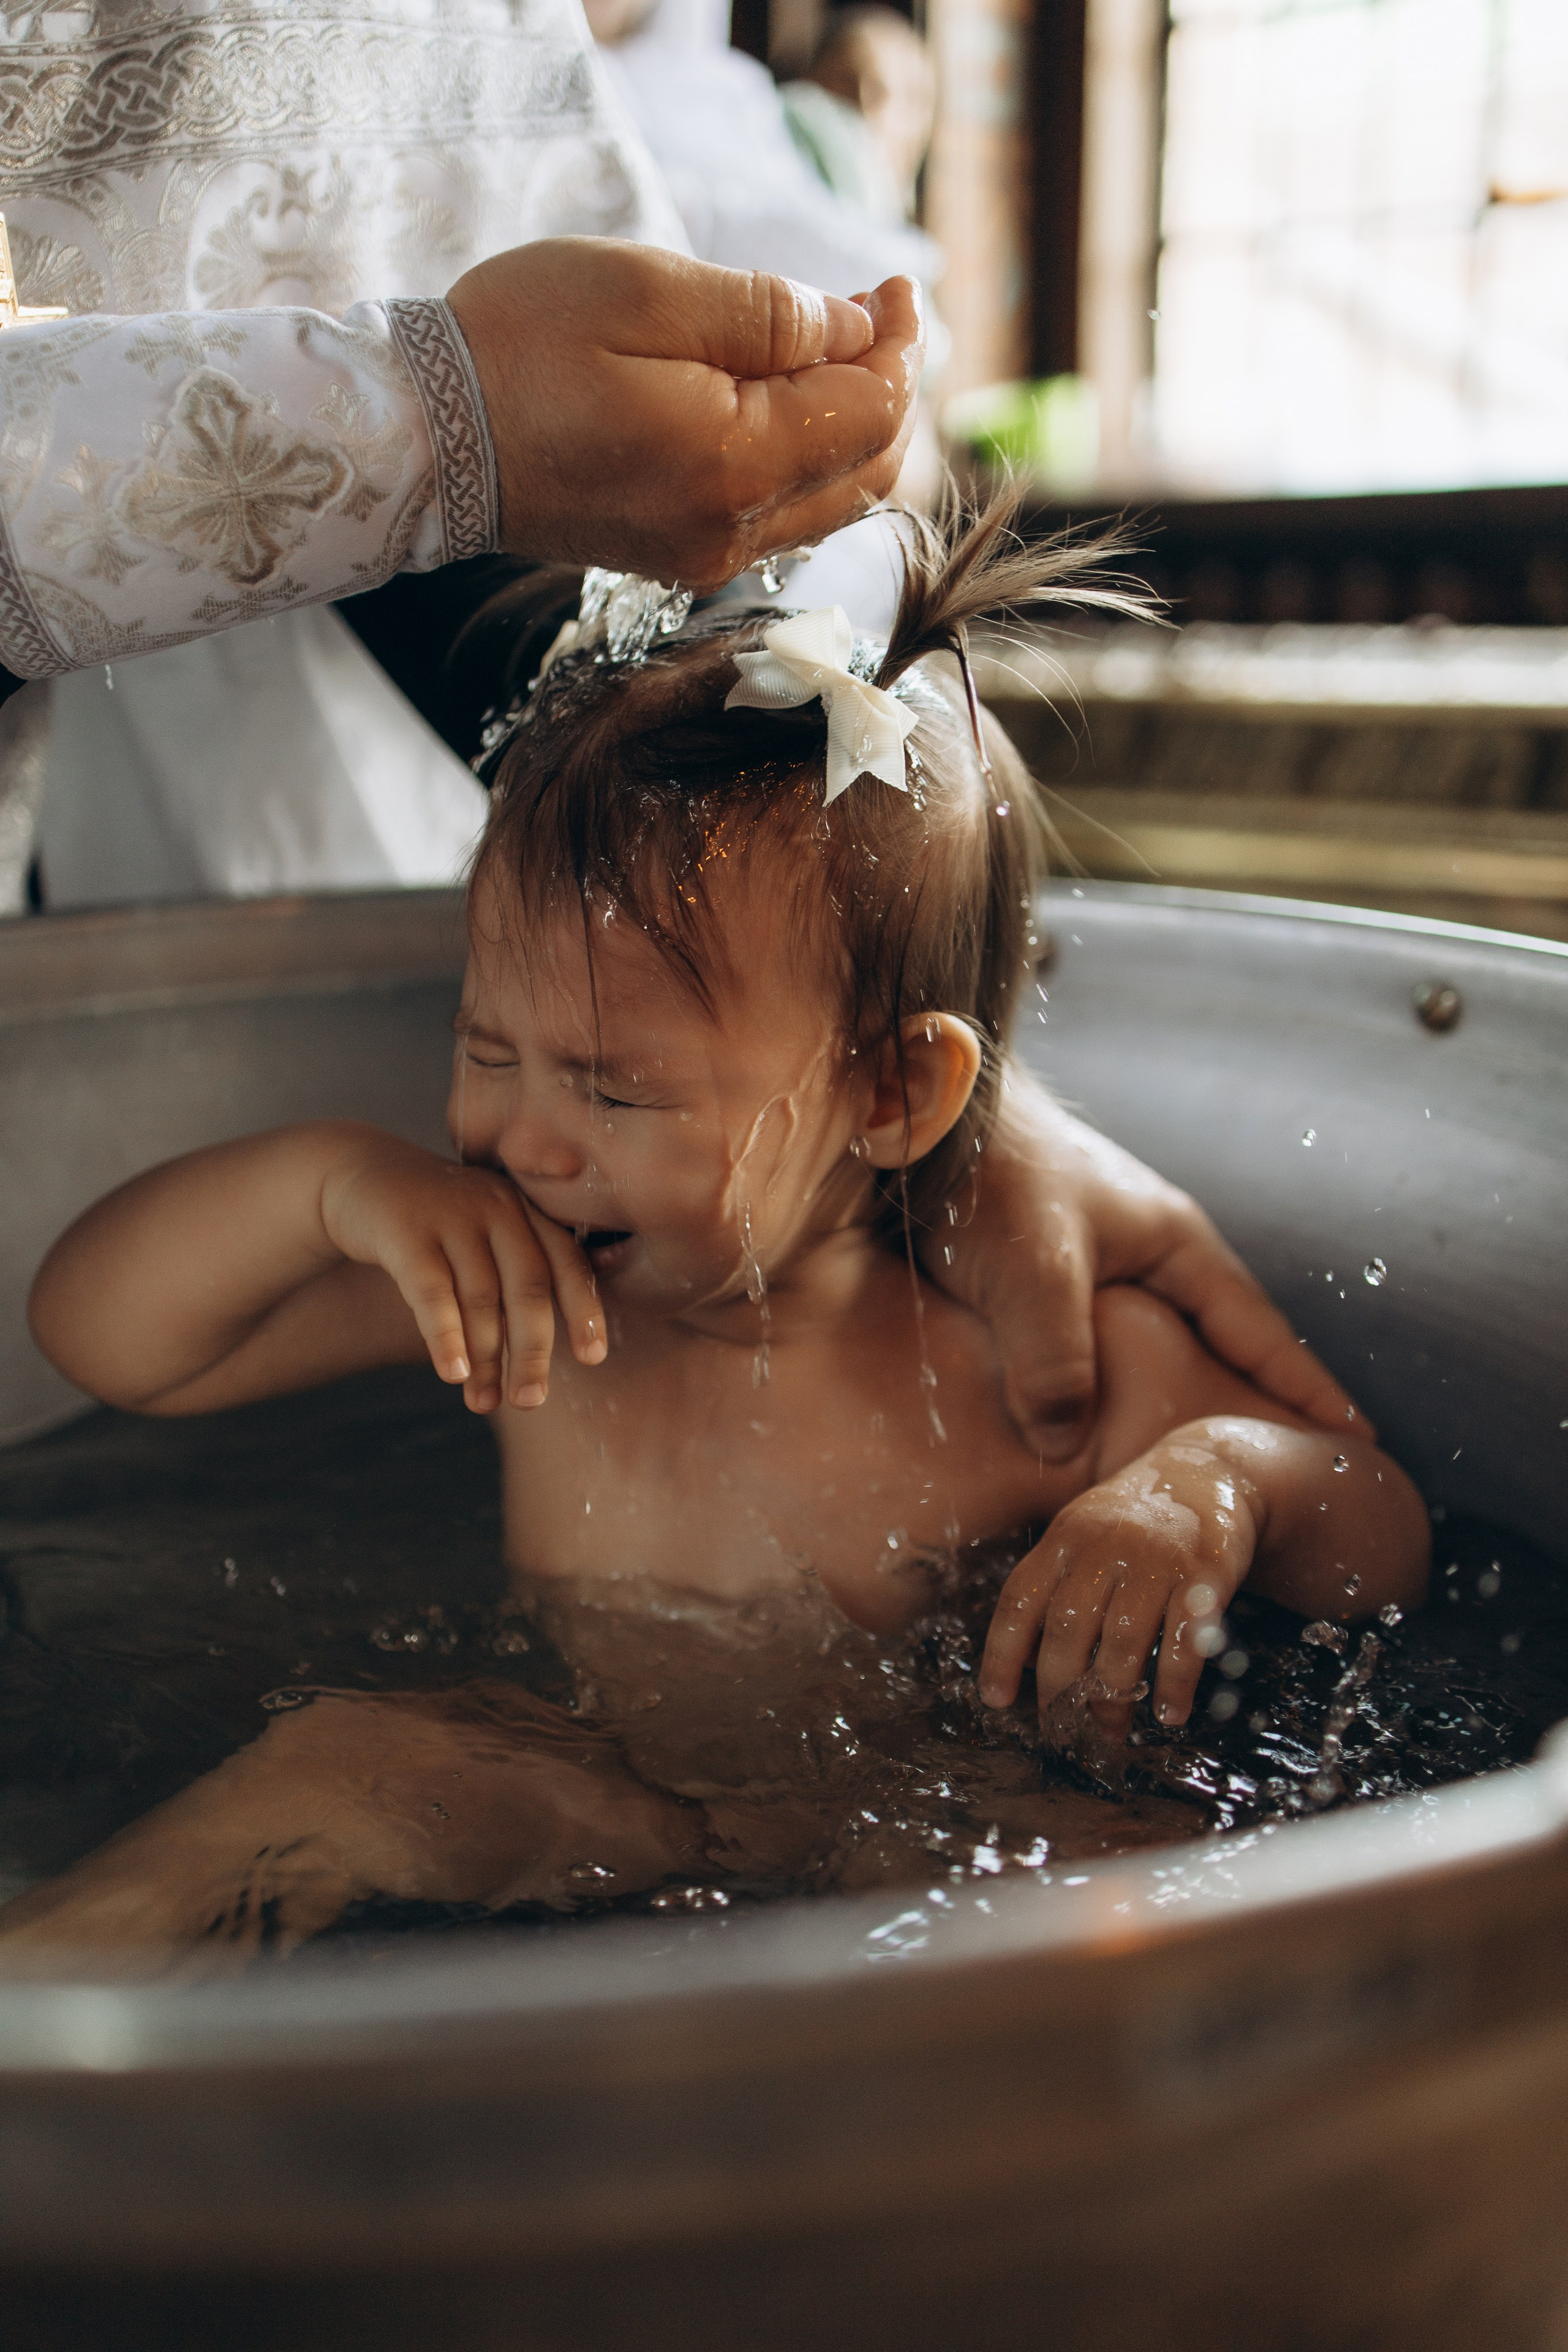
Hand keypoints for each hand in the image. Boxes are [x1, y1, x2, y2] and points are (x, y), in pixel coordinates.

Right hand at [319, 1134, 603, 1413]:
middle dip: (532, 1351)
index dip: (583, 1309)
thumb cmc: (434, 1228)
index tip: (593, 1357)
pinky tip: (453, 1373)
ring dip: (486, 1357)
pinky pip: (432, 1291)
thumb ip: (512, 1282)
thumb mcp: (481, 1240)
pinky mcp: (405, 1230)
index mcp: (525, 1211)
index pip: (566, 1262)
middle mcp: (497, 1206)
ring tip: (485, 1402)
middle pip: (528, 1286)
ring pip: (481, 1296)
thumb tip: (533, 1366)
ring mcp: (451, 1214)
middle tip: (531, 1401)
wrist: (360, 1177)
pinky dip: (445, 1336)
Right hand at [445, 239, 921, 588]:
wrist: (426, 436)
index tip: (893, 282)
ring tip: (829, 344)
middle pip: (868, 467)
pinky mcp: (680, 553)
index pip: (874, 413)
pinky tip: (778, 397)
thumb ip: (767, 314)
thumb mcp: (647, 291)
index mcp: (735, 463)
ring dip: (849, 423)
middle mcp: (734, 528)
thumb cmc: (522, 345)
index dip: (899, 343)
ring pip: (832, 498)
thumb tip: (854, 329)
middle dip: (887, 384)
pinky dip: (804, 454)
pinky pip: (781, 514)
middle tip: (869, 310)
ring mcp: (707, 552)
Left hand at [923, 1073, 1368, 1460]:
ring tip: (1201, 1457)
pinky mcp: (1042, 1273)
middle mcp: (1147, 1250)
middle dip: (1254, 1398)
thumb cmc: (990, 1170)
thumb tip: (1066, 1449)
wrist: (919, 1109)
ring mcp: (1098, 1259)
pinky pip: (1094, 1346)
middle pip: (1219, 1342)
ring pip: (1154, 1347)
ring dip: (1177, 1396)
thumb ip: (1056, 1364)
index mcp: (1174, 1242)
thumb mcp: (1033, 1273)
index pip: (1261, 1331)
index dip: (1305, 1390)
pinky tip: (1100, 1427)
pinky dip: (1110, 1387)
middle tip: (1291, 1465)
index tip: (1358, 1439)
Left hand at [978, 1433, 1260, 1738]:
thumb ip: (1054, 1583)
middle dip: (1060, 1692)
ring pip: (1122, 1644)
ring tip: (1109, 1732)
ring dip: (1112, 1699)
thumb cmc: (1135, 1517)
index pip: (1020, 1601)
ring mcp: (1156, 1559)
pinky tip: (1169, 1715)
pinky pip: (1184, 1642)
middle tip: (1063, 1730)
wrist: (1210, 1471)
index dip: (1002, 1654)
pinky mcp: (1205, 1575)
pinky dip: (1174, 1685)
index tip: (996, 1700)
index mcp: (1066, 1536)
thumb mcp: (1083, 1531)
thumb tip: (1026, 1663)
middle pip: (1068, 1630)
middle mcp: (1105, 1545)